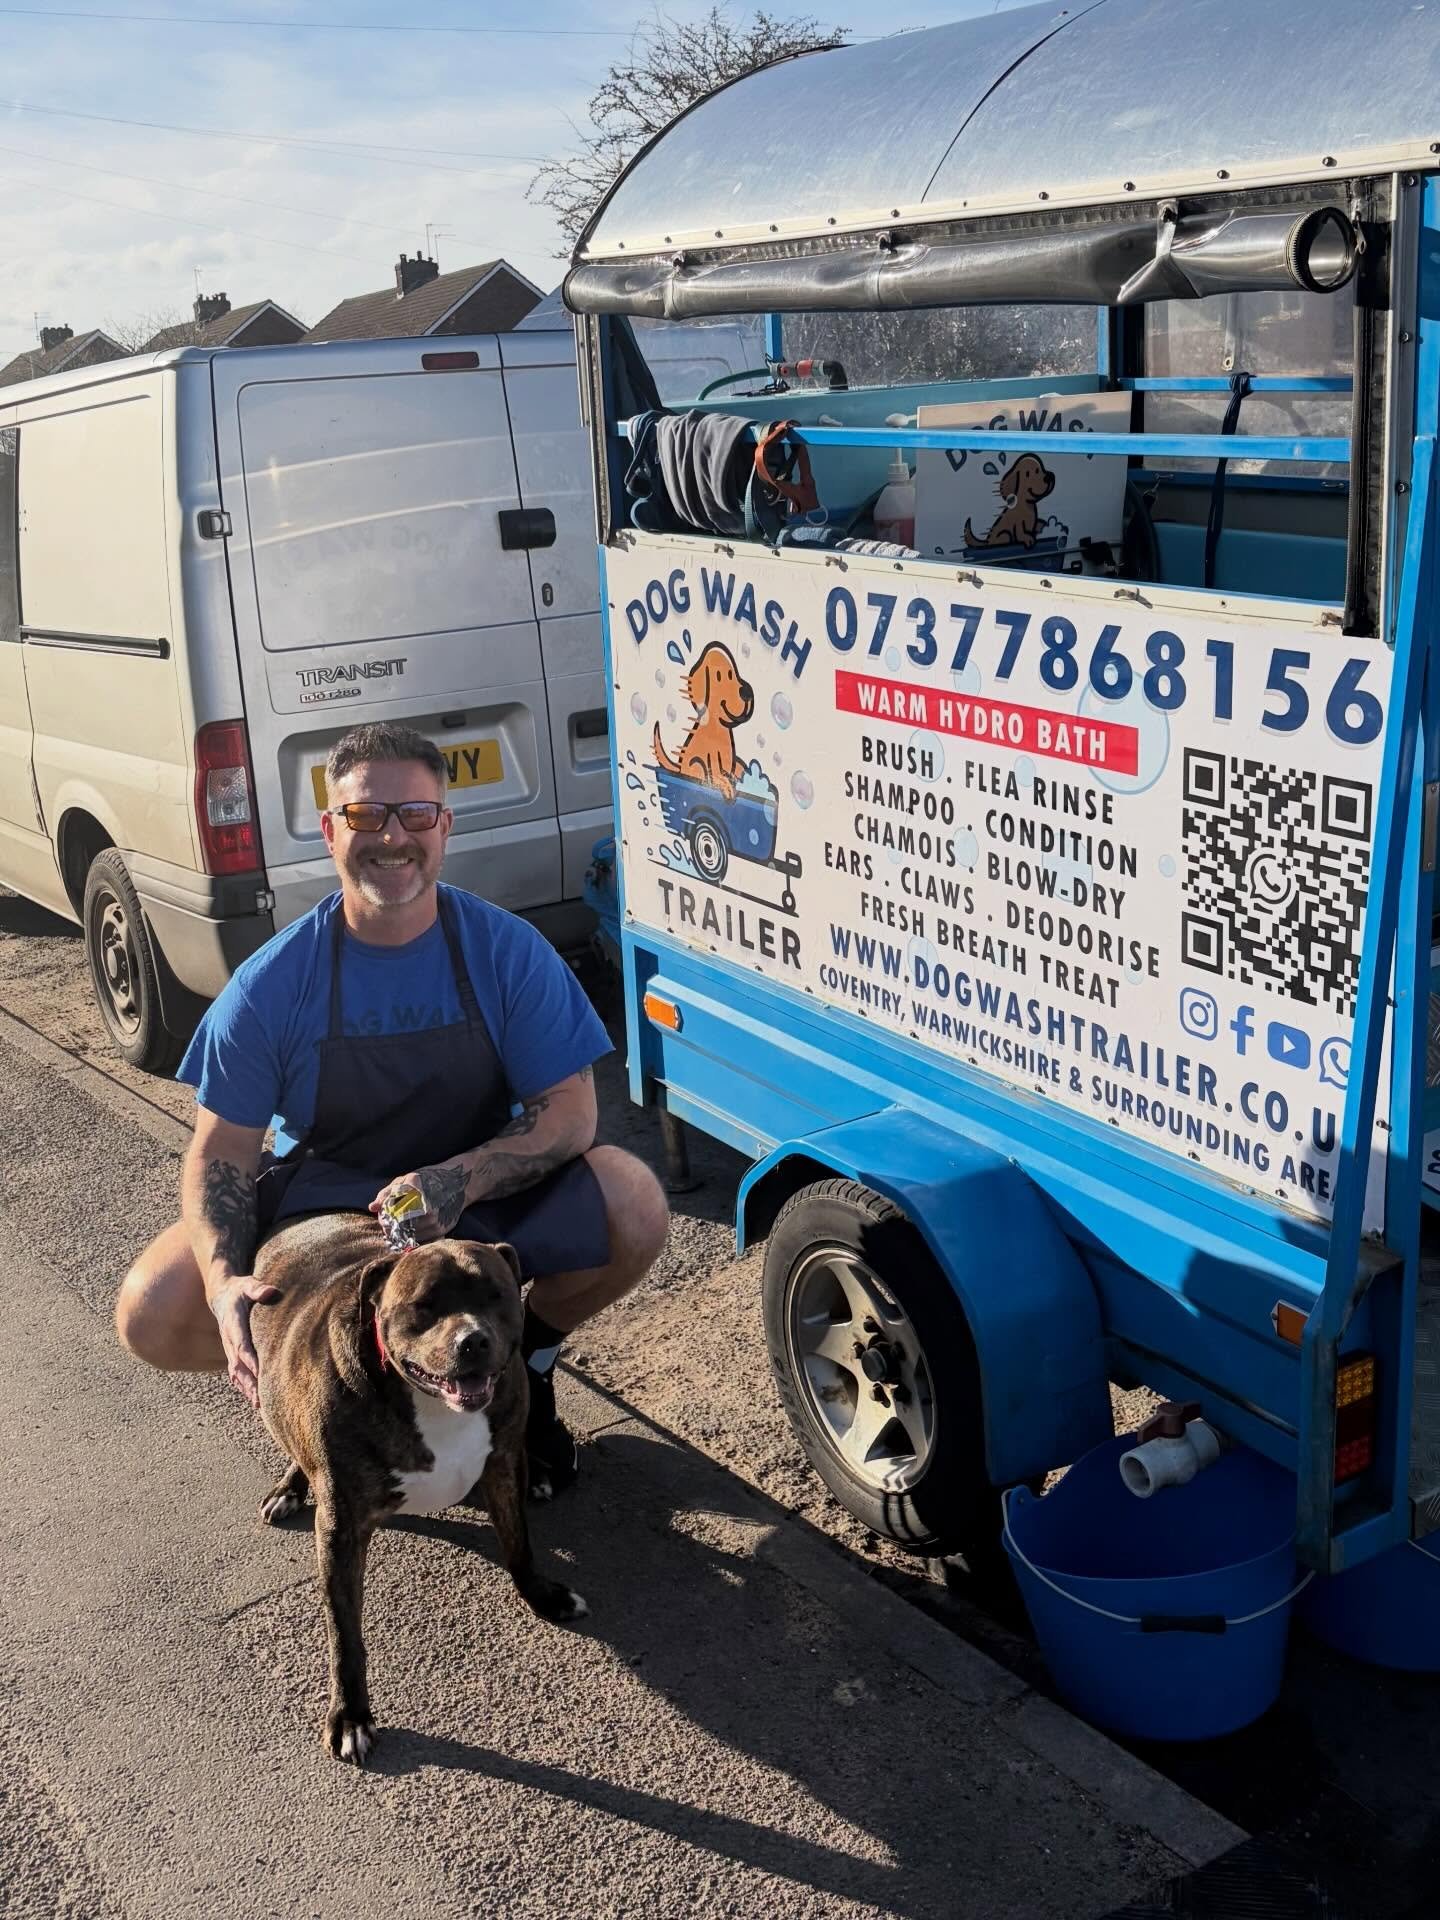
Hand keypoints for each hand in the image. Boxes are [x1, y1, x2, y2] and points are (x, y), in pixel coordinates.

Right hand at [210, 1275, 280, 1407]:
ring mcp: (229, 1349)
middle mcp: (229, 1340)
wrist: (222, 1296)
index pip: (241, 1344)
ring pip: (237, 1372)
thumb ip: (258, 1289)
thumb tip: (270, 1292)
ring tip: (259, 1406)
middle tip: (260, 1399)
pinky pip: (237, 1373)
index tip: (258, 1372)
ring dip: (247, 1389)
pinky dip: (244, 1386)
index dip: (249, 1358)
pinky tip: (254, 1400)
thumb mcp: (248, 1284)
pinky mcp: (233, 1353)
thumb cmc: (240, 1289)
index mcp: (232, 1324)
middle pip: (238, 1365)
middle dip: (249, 1382)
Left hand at [369, 1163, 468, 1243]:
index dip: (384, 1219)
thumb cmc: (428, 1180)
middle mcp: (426, 1208)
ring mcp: (434, 1221)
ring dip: (401, 1234)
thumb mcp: (406, 1180)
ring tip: (402, 1226)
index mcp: (414, 1193)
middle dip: (391, 1228)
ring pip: (408, 1236)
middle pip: (399, 1228)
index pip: (391, 1214)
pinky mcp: (441, 1230)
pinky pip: (420, 1239)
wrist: (458, 1184)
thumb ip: (387, 1194)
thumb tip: (372, 1207)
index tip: (383, 1217)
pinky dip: (413, 1237)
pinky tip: (413, 1230)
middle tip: (389, 1225)